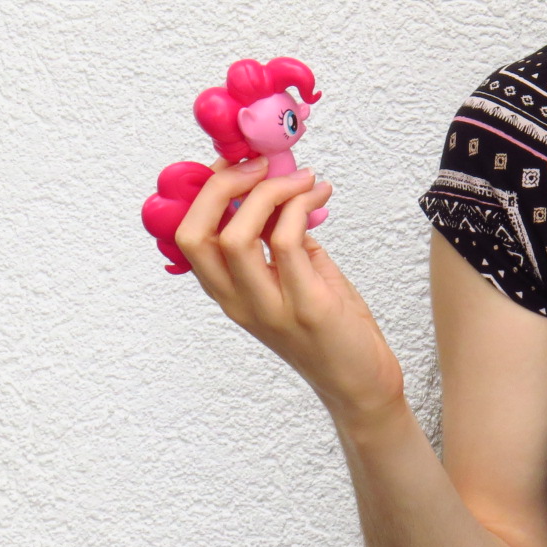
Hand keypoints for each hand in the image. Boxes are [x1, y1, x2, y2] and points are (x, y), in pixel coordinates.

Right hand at [173, 156, 405, 426]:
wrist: (359, 384)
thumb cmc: (329, 330)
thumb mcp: (293, 279)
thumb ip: (280, 242)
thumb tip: (279, 191)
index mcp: (229, 294)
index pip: (187, 238)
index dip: (204, 192)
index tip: (237, 162)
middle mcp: (239, 303)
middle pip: (196, 234)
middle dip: (223, 185)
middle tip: (260, 163)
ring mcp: (270, 308)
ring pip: (236, 236)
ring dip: (269, 192)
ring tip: (301, 177)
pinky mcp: (307, 308)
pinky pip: (288, 243)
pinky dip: (300, 207)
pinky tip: (318, 195)